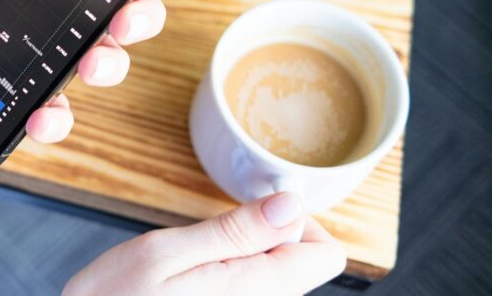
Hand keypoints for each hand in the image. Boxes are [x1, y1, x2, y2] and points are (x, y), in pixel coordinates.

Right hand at [64, 193, 345, 295]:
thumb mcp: (164, 252)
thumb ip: (233, 231)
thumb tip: (291, 204)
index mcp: (257, 289)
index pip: (327, 254)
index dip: (296, 220)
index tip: (252, 213)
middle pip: (301, 266)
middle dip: (263, 239)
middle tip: (208, 239)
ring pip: (273, 279)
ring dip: (241, 260)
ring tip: (191, 265)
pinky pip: (248, 293)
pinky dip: (228, 280)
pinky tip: (189, 285)